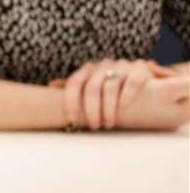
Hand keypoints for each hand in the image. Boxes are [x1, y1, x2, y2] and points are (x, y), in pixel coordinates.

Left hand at [53, 59, 176, 129]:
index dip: (71, 101)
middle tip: (93, 126)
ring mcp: (121, 66)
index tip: (72, 120)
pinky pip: (132, 81)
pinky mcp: (140, 69)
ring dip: (108, 108)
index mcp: (88, 69)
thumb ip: (73, 85)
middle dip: (91, 109)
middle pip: (92, 88)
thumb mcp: (92, 83)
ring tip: (108, 125)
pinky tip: (124, 107)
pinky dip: (127, 94)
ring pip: (110, 87)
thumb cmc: (111, 85)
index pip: (74, 83)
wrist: (141, 75)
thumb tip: (51, 85)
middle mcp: (103, 66)